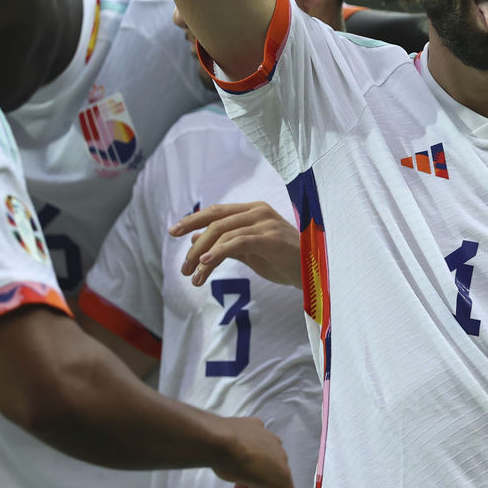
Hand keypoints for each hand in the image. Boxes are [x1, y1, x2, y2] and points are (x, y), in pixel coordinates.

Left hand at [170, 202, 301, 287]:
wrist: (314, 272)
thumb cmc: (284, 260)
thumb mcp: (251, 251)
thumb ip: (227, 243)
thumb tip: (198, 241)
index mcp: (253, 210)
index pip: (217, 211)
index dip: (193, 219)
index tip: (173, 232)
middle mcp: (258, 211)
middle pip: (216, 220)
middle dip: (194, 241)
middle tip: (182, 266)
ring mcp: (264, 223)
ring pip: (223, 233)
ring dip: (203, 257)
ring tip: (194, 277)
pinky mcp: (270, 238)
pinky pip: (238, 242)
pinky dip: (219, 252)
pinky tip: (206, 263)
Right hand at [211, 416, 295, 487]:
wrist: (222, 442)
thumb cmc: (216, 442)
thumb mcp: (220, 447)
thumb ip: (227, 452)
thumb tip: (222, 458)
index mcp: (258, 433)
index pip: (256, 460)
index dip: (245, 481)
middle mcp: (271, 445)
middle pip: (263, 478)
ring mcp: (280, 461)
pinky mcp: (284, 479)